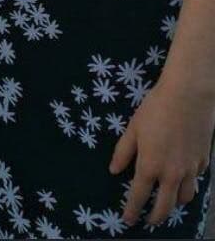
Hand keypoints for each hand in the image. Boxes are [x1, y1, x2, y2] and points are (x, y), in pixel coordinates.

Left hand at [109, 80, 212, 226]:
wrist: (188, 95)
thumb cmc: (156, 108)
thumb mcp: (133, 128)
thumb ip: (123, 152)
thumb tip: (114, 170)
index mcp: (150, 166)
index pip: (139, 196)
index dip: (132, 210)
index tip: (128, 220)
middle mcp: (171, 174)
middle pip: (164, 207)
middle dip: (156, 217)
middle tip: (150, 220)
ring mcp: (189, 169)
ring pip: (184, 198)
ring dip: (174, 202)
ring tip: (168, 200)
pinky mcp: (203, 161)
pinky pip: (195, 180)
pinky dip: (189, 182)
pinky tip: (184, 176)